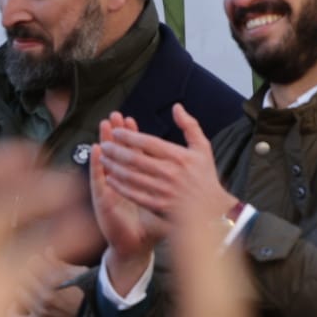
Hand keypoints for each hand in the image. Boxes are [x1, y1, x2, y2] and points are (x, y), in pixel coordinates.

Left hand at [11, 251, 85, 316]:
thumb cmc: (93, 296)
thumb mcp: (81, 273)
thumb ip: (60, 262)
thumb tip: (47, 251)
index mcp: (57, 277)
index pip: (33, 262)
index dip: (35, 260)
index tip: (38, 262)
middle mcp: (46, 293)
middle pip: (23, 275)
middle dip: (27, 272)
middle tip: (32, 274)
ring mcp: (41, 310)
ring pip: (17, 291)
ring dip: (21, 287)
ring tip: (28, 287)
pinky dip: (12, 311)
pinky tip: (17, 306)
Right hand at [90, 115, 166, 293]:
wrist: (136, 248)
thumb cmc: (150, 226)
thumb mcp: (164, 203)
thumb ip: (172, 186)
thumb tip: (184, 171)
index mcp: (135, 182)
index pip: (132, 154)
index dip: (131, 137)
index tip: (130, 119)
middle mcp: (118, 184)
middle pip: (117, 153)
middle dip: (115, 134)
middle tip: (113, 115)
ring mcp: (108, 191)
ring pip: (105, 162)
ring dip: (103, 142)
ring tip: (103, 126)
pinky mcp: (102, 201)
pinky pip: (98, 180)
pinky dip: (95, 165)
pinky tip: (94, 151)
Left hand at [100, 104, 235, 219]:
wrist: (213, 210)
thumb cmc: (205, 176)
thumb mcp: (203, 148)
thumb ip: (189, 126)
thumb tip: (177, 107)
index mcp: (180, 157)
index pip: (149, 143)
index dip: (129, 136)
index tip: (116, 131)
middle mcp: (171, 173)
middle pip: (136, 159)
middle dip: (116, 150)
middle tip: (104, 144)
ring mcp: (164, 191)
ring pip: (131, 176)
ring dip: (114, 167)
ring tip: (103, 159)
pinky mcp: (159, 206)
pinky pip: (134, 194)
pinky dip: (119, 186)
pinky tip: (110, 179)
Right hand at [103, 185, 289, 316]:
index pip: (203, 288)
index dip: (197, 238)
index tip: (189, 194)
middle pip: (222, 269)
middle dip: (209, 218)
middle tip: (196, 166)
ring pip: (227, 276)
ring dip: (215, 231)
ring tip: (201, 186)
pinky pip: (223, 290)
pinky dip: (215, 256)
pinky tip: (207, 239)